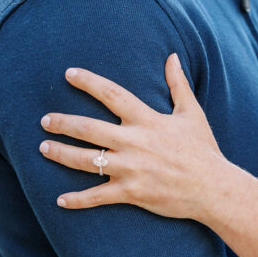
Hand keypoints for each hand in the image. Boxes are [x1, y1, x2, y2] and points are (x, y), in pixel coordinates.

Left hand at [40, 53, 225, 216]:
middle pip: (89, 128)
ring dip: (61, 154)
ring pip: (87, 160)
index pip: (112, 94)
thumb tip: (171, 56)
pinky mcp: (131, 193)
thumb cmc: (203, 150)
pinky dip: (77, 200)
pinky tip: (59, 200)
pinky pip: (98, 196)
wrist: (214, 188)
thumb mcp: (192, 113)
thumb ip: (177, 84)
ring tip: (43, 149)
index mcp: (147, 120)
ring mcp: (131, 169)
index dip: (88, 82)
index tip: (68, 74)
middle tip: (44, 120)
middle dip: (63, 123)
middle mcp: (135, 142)